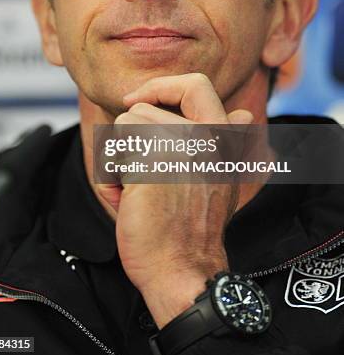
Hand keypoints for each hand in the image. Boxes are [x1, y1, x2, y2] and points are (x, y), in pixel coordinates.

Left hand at [99, 73, 252, 326]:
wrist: (183, 269)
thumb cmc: (193, 226)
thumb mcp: (222, 179)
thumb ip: (229, 143)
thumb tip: (244, 115)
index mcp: (224, 138)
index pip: (195, 85)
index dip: (162, 87)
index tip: (138, 100)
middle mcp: (205, 136)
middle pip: (141, 111)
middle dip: (132, 143)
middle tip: (148, 180)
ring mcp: (179, 146)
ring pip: (122, 127)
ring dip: (121, 161)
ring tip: (142, 191)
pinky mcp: (152, 161)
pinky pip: (110, 153)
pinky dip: (110, 178)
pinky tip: (130, 201)